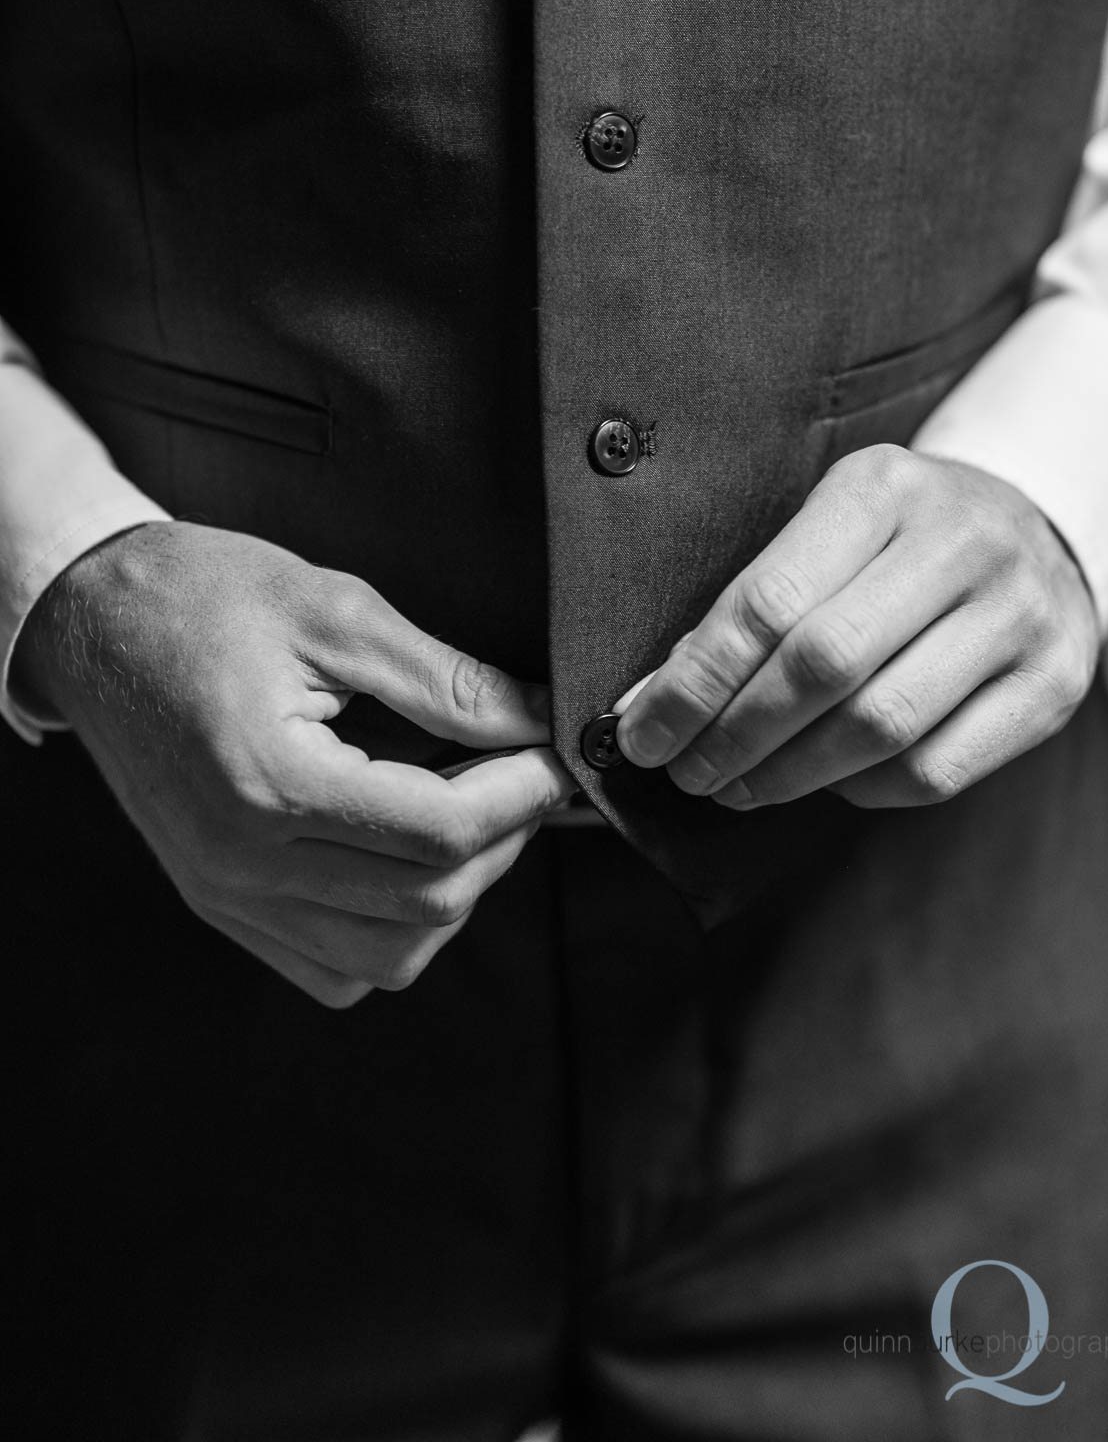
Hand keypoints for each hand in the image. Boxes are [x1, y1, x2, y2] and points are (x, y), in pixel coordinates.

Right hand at [15, 523, 574, 1005]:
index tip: (556, 748)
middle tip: (522, 769)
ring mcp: (227, 894)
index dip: (523, 790)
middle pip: (427, 902)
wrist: (93, 621)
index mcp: (270, 782)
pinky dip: (392, 931)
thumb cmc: (204, 596)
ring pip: (388, 956)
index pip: (440, 829)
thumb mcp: (334, 609)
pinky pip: (333, 968)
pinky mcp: (221, 904)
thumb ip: (444, 678)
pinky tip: (403, 857)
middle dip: (505, 837)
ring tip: (467, 810)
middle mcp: (243, 861)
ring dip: (455, 891)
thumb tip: (536, 719)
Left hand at [614, 446, 1099, 810]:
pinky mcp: (1053, 686)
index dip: (694, 682)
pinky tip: (825, 782)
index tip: (639, 732)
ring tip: (736, 787)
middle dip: (734, 735)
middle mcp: (964, 543)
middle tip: (684, 772)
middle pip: (822, 666)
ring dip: (788, 775)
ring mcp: (1021, 616)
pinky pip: (934, 771)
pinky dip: (861, 790)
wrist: (1039, 531)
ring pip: (880, 728)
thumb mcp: (832, 526)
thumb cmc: (899, 539)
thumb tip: (651, 702)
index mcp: (884, 488)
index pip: (768, 601)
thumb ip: (754, 603)